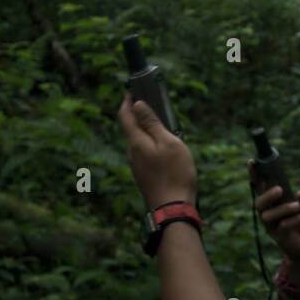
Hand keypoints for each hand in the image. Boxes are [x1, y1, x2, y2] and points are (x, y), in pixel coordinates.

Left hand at [118, 93, 196, 208]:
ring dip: (148, 132)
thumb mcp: (168, 142)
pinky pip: (145, 154)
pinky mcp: (144, 176)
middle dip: (139, 115)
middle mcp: (132, 153)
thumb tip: (138, 105)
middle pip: (131, 129)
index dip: (127, 101)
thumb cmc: (174, 174)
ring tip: (165, 128)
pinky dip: (152, 146)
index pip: (125, 116)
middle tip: (154, 106)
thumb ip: (152, 123)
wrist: (173, 209)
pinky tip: (166, 151)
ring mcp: (136, 166)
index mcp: (136, 142)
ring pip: (139, 142)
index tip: (133, 90)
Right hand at [249, 160, 299, 262]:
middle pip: (258, 203)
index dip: (255, 175)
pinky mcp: (279, 237)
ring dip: (282, 209)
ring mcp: (271, 227)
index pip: (259, 188)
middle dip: (267, 195)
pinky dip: (296, 220)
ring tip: (296, 206)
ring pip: (268, 216)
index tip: (252, 161)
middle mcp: (267, 214)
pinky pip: (284, 227)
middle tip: (279, 189)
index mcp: (271, 204)